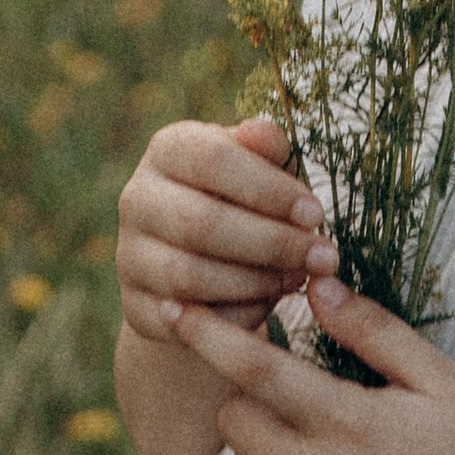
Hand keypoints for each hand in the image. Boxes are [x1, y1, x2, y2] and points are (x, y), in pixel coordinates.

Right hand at [117, 111, 333, 343]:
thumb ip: (266, 148)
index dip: (268, 188)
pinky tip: (269, 302)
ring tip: (300, 278)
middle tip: (324, 257)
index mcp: (168, 149)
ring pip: (191, 276)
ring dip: (257, 282)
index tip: (315, 213)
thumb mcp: (259, 166)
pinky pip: (188, 320)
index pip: (212, 159)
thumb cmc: (243, 198)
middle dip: (272, 243)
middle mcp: (137, 197)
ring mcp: (130, 255)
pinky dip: (235, 315)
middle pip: (201, 223)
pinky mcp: (136, 306)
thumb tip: (262, 133)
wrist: (203, 258)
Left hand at [172, 278, 454, 454]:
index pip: (253, 370)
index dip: (207, 335)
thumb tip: (316, 285)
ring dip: (262, 447)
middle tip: (295, 386)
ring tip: (318, 439)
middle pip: (235, 421)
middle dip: (249, 393)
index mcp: (348, 422)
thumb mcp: (437, 375)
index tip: (176, 309)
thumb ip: (371, 330)